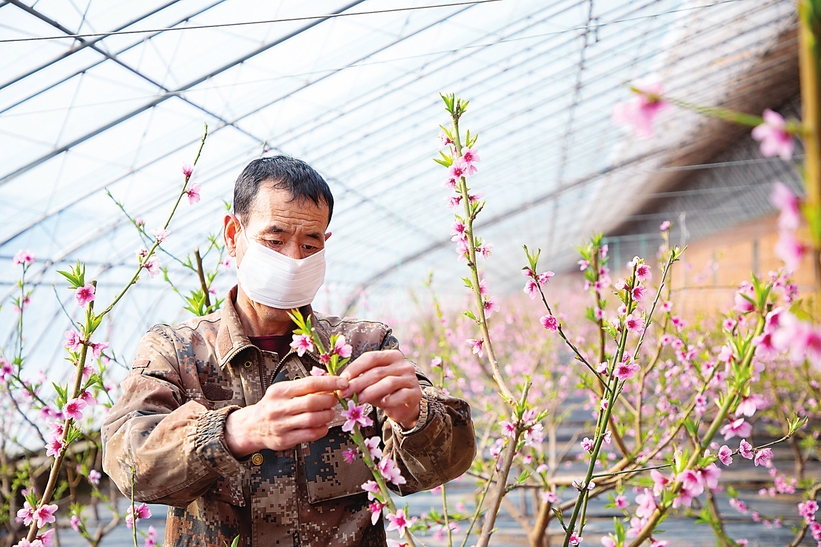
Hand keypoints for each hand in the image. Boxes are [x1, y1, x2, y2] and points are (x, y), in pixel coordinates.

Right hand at [225, 375, 347, 456]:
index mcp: (280, 391)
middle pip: (313, 402)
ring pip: (313, 419)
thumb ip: (303, 388)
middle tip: (335, 400)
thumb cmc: (272, 406)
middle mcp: (279, 407)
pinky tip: (324, 426)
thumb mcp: (282, 391)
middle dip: (330, 401)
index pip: (310, 384)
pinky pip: (309, 435)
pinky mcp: (284, 440)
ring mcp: (281, 425)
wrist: (252, 426)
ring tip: (330, 413)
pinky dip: (322, 430)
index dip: (330, 383)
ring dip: (327, 416)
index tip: (342, 382)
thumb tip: (330, 382)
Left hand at [339, 350, 421, 429]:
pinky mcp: (416, 393)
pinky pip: (401, 395)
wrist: (405, 406)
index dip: (355, 367)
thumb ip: (359, 380)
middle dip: (358, 382)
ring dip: (371, 391)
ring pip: (388, 382)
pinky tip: (382, 403)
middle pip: (377, 371)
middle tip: (344, 392)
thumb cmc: (384, 391)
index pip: (371, 358)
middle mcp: (403, 364)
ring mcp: (411, 378)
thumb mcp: (371, 384)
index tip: (342, 379)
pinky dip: (390, 399)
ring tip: (359, 399)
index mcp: (391, 356)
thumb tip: (341, 384)